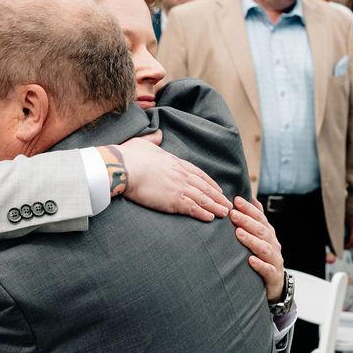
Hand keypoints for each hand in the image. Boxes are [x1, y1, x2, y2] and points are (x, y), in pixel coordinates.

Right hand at [115, 132, 231, 220]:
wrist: (124, 167)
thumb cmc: (130, 156)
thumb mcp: (144, 143)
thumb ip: (154, 139)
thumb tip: (159, 134)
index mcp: (175, 162)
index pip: (198, 173)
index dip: (209, 182)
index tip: (218, 189)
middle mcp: (181, 174)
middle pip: (204, 187)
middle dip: (218, 196)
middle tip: (228, 204)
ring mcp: (179, 188)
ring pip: (203, 199)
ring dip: (215, 206)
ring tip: (225, 213)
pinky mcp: (173, 200)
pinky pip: (193, 208)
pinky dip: (203, 214)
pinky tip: (210, 218)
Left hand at [230, 197, 284, 300]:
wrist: (276, 285)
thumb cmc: (263, 257)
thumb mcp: (260, 237)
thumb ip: (256, 219)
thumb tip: (250, 197)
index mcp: (269, 234)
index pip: (260, 218)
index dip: (249, 209)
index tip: (236, 200)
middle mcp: (273, 245)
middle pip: (261, 230)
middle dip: (247, 221)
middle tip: (233, 214)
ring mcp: (274, 260)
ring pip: (264, 248)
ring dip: (251, 240)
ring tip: (238, 233)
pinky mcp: (273, 276)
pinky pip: (267, 270)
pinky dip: (259, 264)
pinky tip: (250, 260)